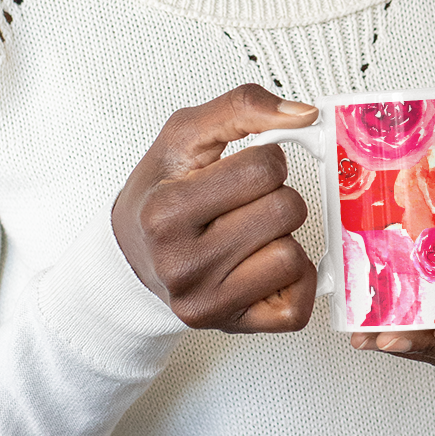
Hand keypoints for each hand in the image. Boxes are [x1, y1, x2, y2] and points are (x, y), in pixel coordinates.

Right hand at [112, 84, 319, 332]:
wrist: (130, 254)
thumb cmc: (160, 191)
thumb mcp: (184, 134)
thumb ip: (242, 107)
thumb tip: (305, 115)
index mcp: (166, 211)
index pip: (264, 168)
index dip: (265, 159)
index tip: (240, 169)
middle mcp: (182, 264)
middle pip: (285, 211)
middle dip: (276, 196)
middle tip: (244, 202)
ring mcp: (205, 302)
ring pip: (293, 257)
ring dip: (282, 238)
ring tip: (249, 233)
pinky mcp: (230, 328)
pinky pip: (297, 309)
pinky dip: (293, 281)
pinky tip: (265, 264)